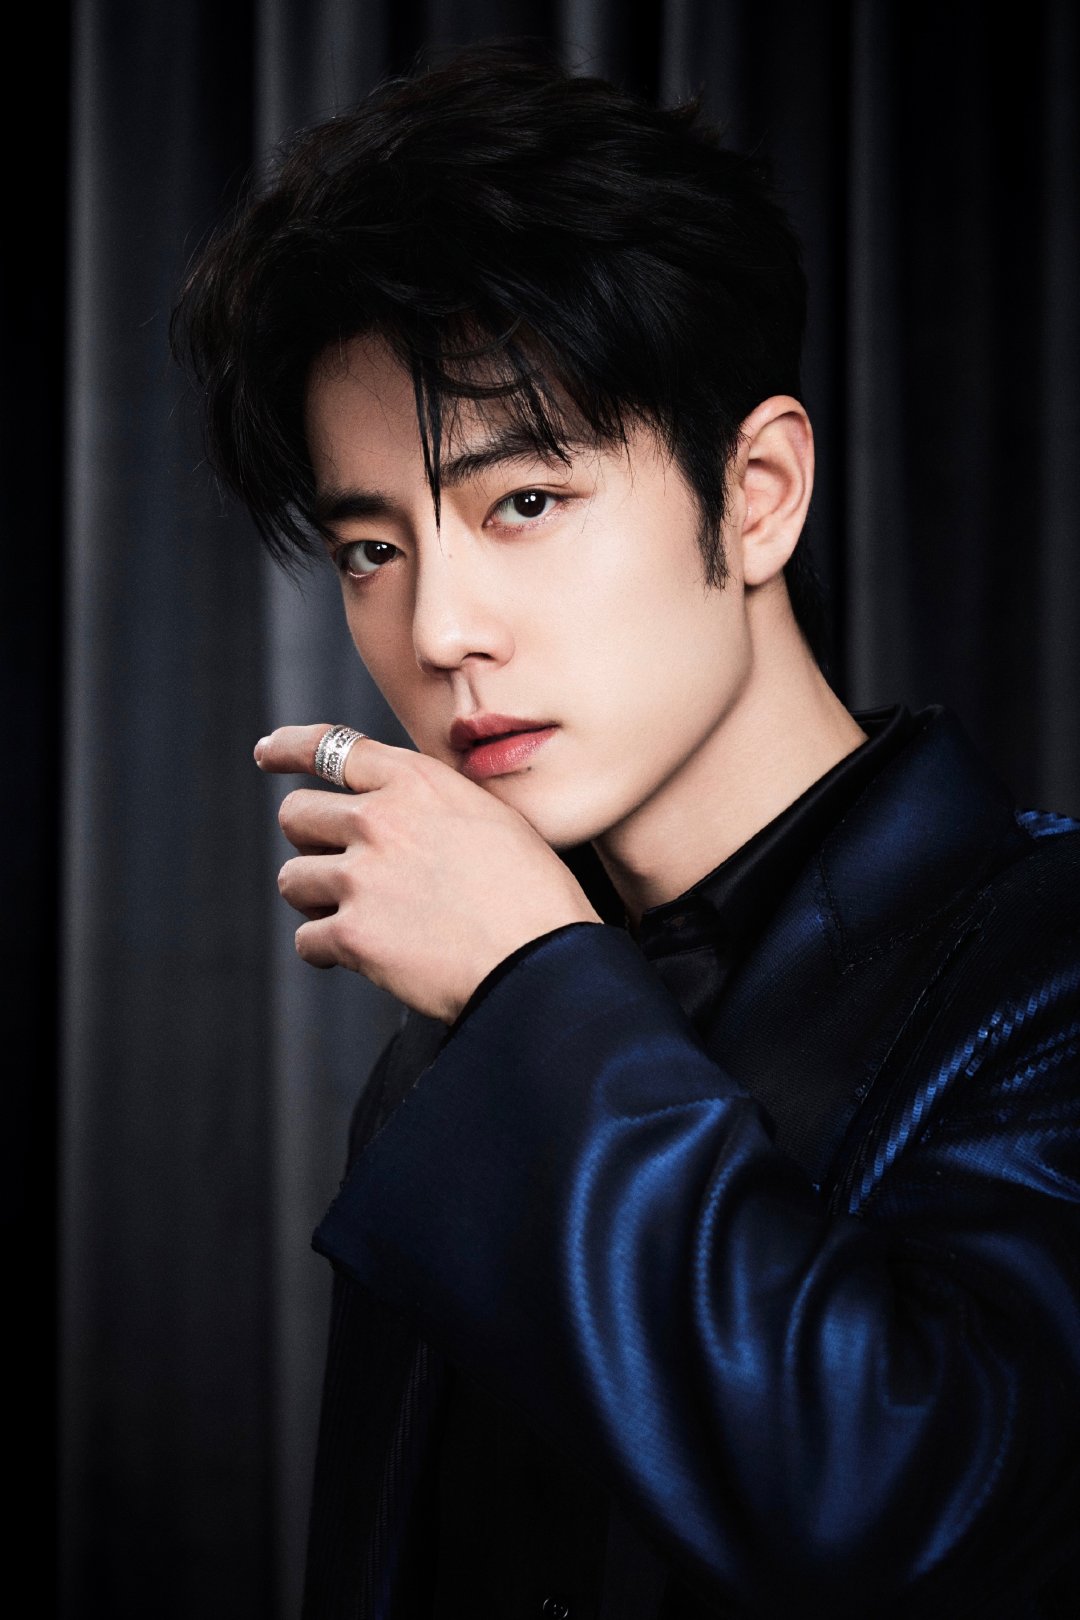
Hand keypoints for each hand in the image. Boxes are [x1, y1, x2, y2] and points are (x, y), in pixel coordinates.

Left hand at [255, 723, 602, 1023]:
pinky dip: (328, 951)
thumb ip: (435, 805)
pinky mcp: (352, 935)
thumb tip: (403, 813)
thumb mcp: (492, 818)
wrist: (542, 963)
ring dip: (318, 900)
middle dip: (312, 844)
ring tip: (363, 918)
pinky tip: (363, 957)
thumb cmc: (534, 897)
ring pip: (294, 879)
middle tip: (341, 871)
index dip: (290, 749)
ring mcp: (361, 876)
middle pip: (297, 816)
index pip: (331, 748)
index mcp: (418, 783)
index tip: (268, 755)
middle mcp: (380, 820)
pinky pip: (307, 939)